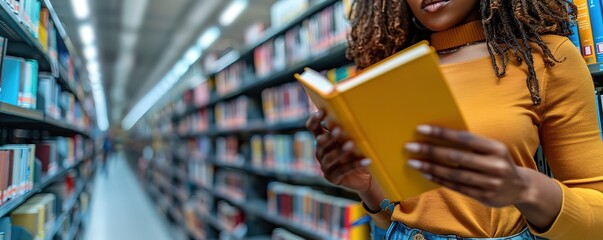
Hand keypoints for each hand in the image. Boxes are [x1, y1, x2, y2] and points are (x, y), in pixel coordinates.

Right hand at [306, 111, 371, 192]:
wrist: (363, 176)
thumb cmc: (356, 153)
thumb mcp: (350, 139)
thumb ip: (344, 130)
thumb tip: (345, 113)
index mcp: (322, 140)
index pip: (312, 128)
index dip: (314, 120)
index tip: (322, 112)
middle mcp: (320, 153)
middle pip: (321, 143)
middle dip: (330, 136)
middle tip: (339, 129)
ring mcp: (325, 166)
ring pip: (331, 157)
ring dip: (341, 151)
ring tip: (351, 144)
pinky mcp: (333, 178)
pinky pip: (344, 170)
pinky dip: (355, 165)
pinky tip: (366, 160)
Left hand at [405, 125, 531, 207]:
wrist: (521, 187)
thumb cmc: (497, 161)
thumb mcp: (492, 149)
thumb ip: (471, 144)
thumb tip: (438, 136)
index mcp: (496, 148)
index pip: (465, 138)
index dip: (442, 134)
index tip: (421, 129)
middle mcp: (495, 165)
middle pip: (457, 157)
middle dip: (430, 151)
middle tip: (410, 147)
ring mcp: (490, 183)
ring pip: (454, 174)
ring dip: (431, 167)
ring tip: (413, 163)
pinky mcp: (484, 196)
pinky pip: (457, 187)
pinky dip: (440, 180)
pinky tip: (426, 174)